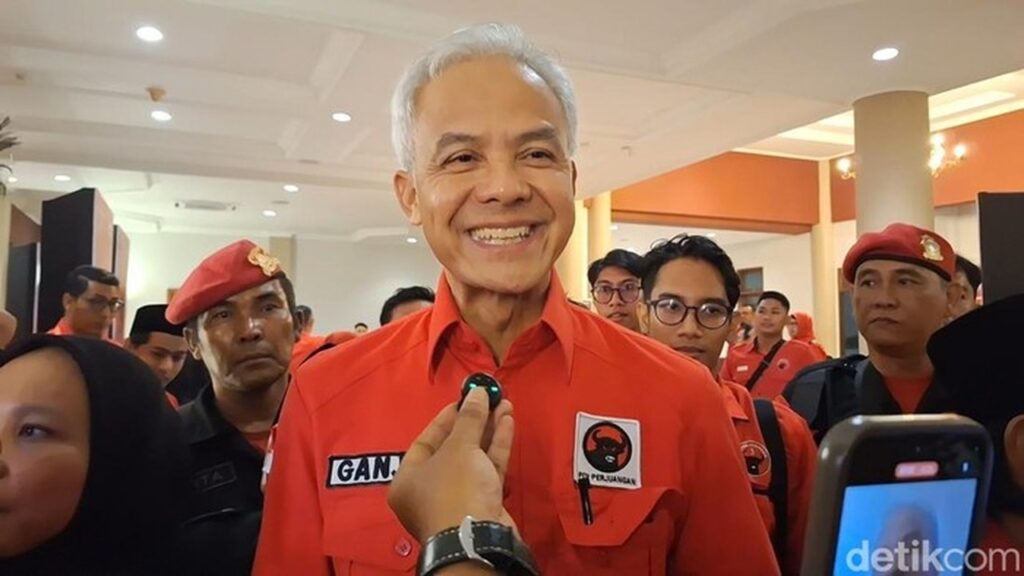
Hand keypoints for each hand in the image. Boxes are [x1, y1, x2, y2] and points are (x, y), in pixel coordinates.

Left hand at [388, 387, 515, 542]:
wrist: (478, 539)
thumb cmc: (454, 489)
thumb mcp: (459, 448)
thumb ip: (469, 418)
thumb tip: (477, 391)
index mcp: (408, 480)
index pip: (426, 441)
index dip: (446, 418)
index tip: (465, 399)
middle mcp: (429, 491)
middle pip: (452, 449)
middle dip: (473, 422)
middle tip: (488, 398)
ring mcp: (457, 499)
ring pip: (473, 458)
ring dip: (489, 431)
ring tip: (503, 404)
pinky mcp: (482, 504)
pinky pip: (487, 470)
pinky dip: (496, 447)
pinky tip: (507, 422)